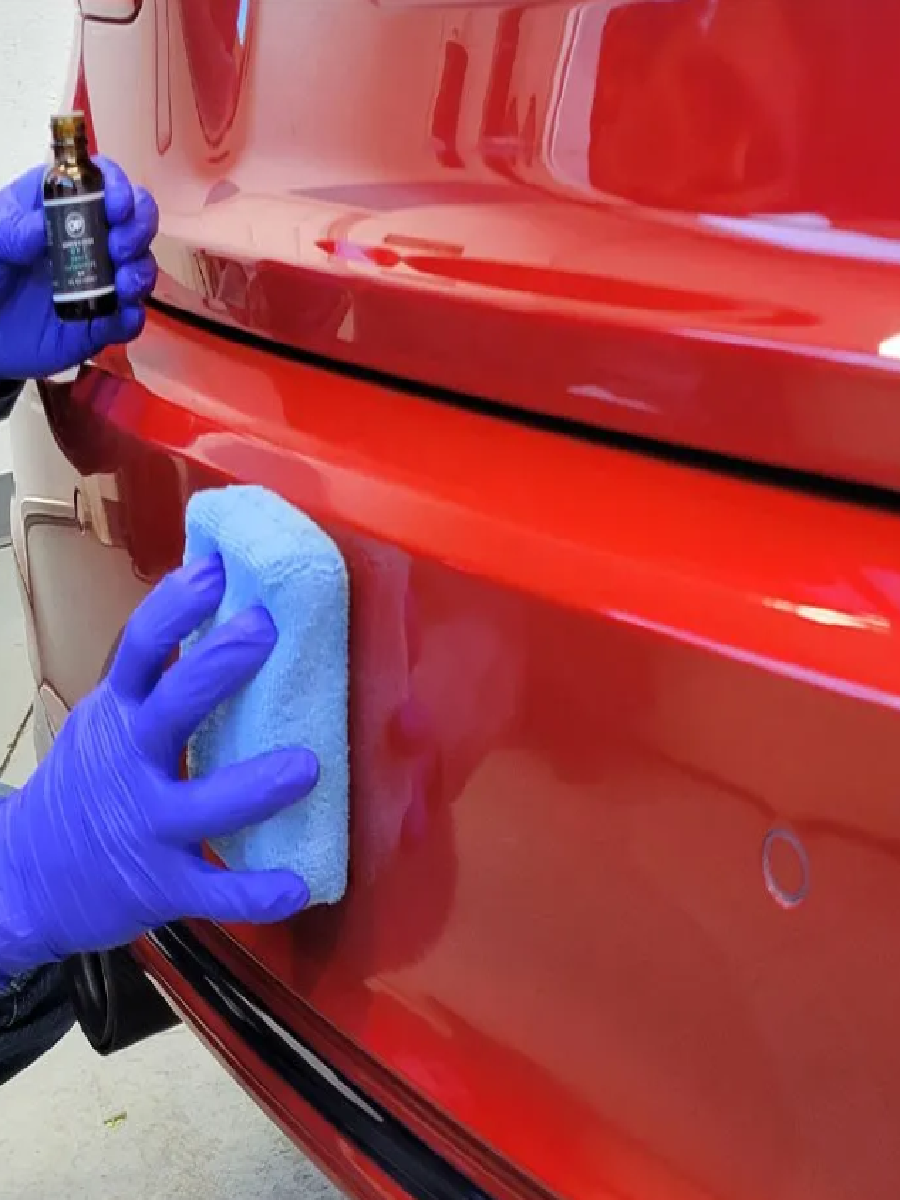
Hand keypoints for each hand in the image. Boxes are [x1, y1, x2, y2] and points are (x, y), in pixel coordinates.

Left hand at [0, 158, 157, 379]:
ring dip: (140, 272)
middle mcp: (86, 239)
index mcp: (57, 206)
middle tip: (120, 247)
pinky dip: (132, 317)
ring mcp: (98, 282)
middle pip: (133, 221)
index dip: (116, 186)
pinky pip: (129, 319)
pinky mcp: (100, 323)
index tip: (117, 206)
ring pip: (140, 268)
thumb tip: (43, 229)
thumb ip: (10, 229)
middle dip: (139, 229)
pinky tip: (121, 316)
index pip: (99, 181)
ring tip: (123, 286)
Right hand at [0, 555, 317, 975]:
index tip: (214, 571)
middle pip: (171, 710)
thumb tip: (225, 618)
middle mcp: (127, 767)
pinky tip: (297, 887)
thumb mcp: (108, 727)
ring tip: (307, 766)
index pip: (138, 651)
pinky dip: (257, 892)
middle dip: (216, 669)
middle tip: (264, 632)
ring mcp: (143, 829)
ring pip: (201, 806)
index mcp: (117, 718)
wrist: (24, 881)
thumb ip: (157, 688)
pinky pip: (214, 891)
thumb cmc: (88, 788)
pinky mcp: (159, 887)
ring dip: (254, 787)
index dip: (173, 609)